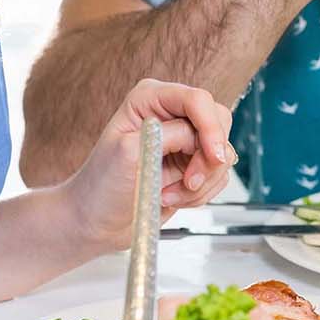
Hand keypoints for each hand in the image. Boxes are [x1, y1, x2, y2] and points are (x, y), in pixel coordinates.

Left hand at [66, 79, 235, 252]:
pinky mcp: (193, 164)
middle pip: (218, 121)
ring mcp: (185, 140)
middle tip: (189, 182)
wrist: (96, 220)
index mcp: (150, 98)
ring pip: (222, 152)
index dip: (211, 127)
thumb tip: (202, 137)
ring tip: (167, 194)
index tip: (213, 157)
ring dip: (202, 181)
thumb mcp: (129, 152)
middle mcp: (171, 114)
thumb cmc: (102, 184)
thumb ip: (169, 136)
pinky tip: (172, 197)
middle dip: (208, 158)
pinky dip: (201, 193)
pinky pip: (218, 175)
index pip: (198, 100)